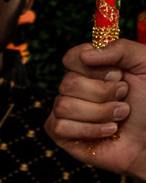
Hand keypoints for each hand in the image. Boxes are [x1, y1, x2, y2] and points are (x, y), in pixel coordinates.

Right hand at [51, 41, 145, 178]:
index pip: (72, 57)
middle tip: (124, 97)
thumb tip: (85, 55)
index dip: (92, 66)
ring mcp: (67, 112)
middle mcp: (77, 88)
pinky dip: (88, 130)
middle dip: (102, 93)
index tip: (118, 74)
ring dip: (99, 113)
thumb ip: (120, 48)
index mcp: (94, 68)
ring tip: (120, 116)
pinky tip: (108, 131)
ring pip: (63, 106)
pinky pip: (58, 126)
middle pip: (68, 83)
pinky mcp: (62, 134)